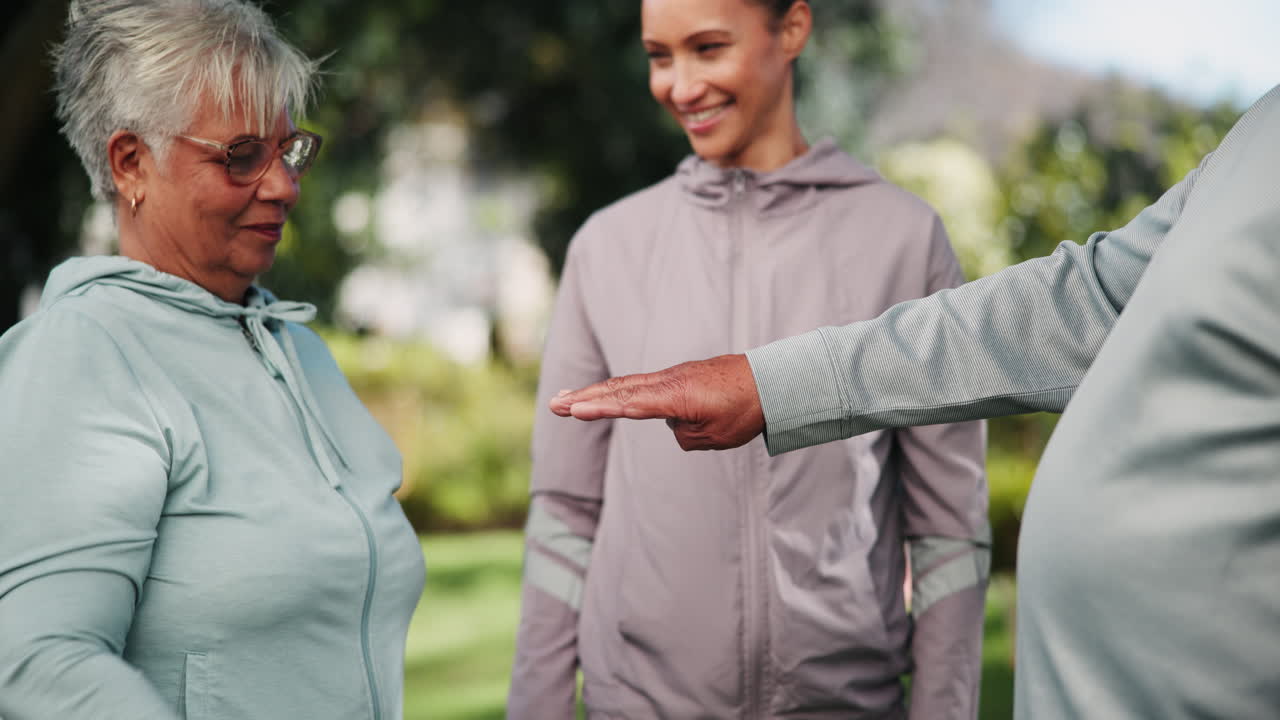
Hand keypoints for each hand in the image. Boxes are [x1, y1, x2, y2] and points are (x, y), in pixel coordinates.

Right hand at [549, 354, 764, 450]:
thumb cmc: (746, 410)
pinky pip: (644, 384)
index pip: (630, 405)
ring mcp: (674, 376)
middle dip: (585, 399)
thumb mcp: (715, 437)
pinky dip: (619, 390)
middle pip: (619, 390)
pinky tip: (606, 399)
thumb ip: (685, 435)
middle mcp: (669, 381)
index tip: (573, 411)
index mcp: (676, 396)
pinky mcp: (681, 376)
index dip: (600, 409)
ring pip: (628, 385)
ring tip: (569, 400)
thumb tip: (674, 424)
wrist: (775, 382)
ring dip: (597, 393)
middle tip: (554, 405)